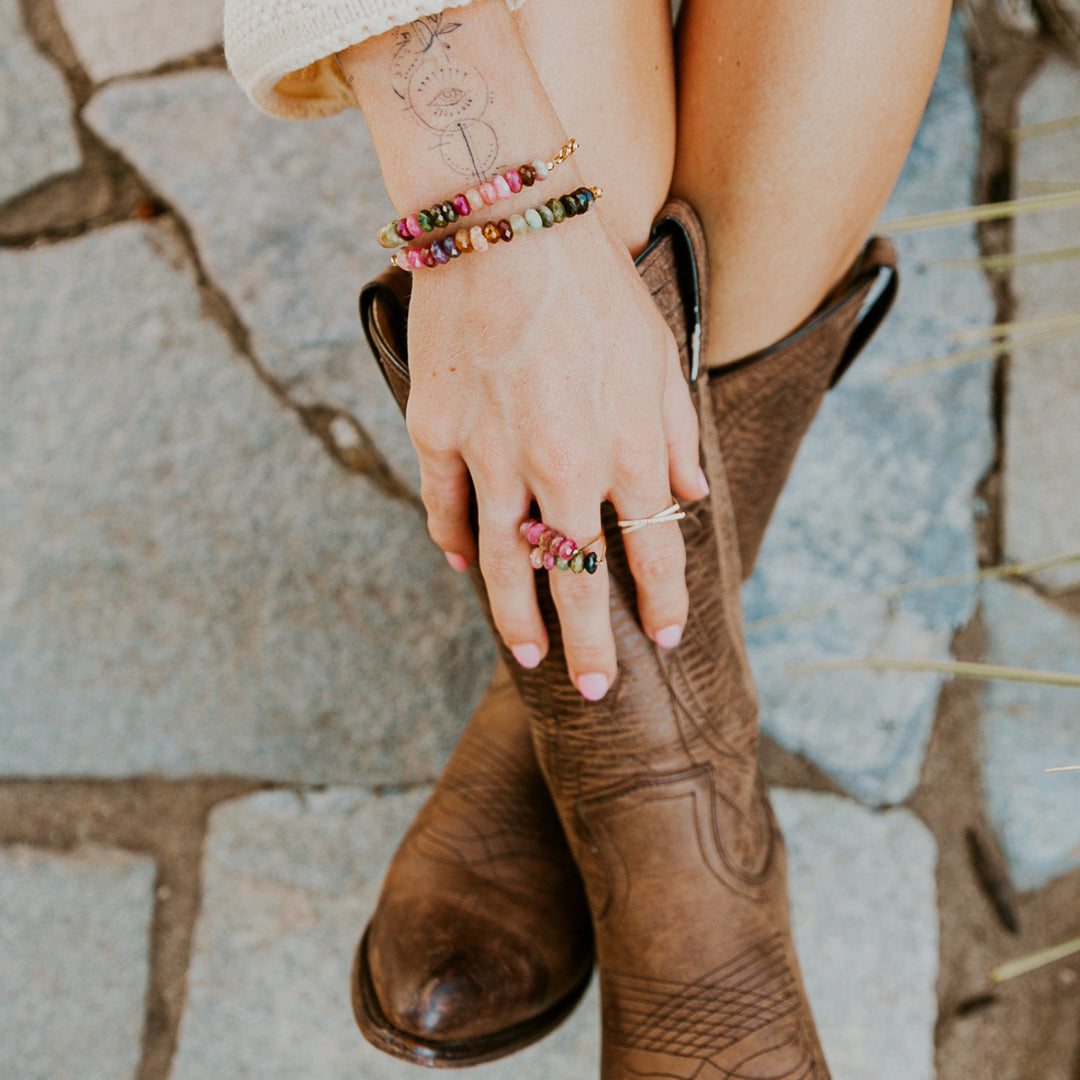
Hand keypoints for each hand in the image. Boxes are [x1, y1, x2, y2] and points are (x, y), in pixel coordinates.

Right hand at [404, 210, 707, 698]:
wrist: (506, 225)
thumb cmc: (594, 287)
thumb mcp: (660, 358)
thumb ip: (678, 438)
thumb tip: (690, 499)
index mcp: (627, 452)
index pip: (654, 553)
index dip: (663, 602)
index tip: (667, 637)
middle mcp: (563, 471)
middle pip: (579, 582)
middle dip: (591, 644)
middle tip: (593, 690)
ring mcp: (494, 458)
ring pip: (506, 565)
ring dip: (518, 618)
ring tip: (530, 657)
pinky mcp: (439, 436)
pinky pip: (447, 510)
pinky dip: (456, 544)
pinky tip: (466, 567)